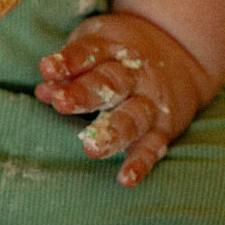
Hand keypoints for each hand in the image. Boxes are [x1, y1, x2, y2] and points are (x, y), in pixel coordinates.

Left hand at [35, 12, 213, 187]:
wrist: (181, 48)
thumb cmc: (120, 50)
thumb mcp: (95, 45)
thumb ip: (69, 69)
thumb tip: (43, 91)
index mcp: (112, 48)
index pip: (88, 52)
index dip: (68, 61)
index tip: (47, 68)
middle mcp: (133, 75)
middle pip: (110, 83)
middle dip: (85, 94)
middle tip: (61, 103)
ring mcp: (150, 102)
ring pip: (133, 117)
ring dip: (112, 132)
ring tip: (91, 148)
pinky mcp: (163, 127)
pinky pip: (153, 146)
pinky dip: (141, 163)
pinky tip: (126, 179)